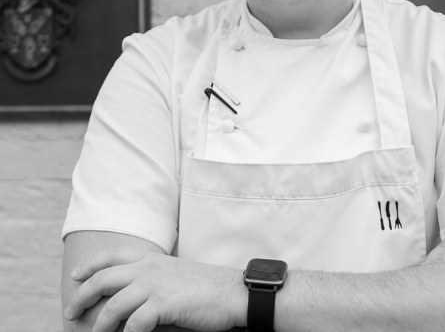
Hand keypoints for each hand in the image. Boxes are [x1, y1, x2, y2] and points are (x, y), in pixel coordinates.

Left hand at [63, 247, 243, 331]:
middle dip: (82, 296)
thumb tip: (136, 294)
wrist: (235, 293)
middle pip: (103, 279)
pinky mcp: (163, 304)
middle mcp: (150, 269)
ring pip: (113, 306)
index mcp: (154, 259)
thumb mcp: (178, 274)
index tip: (76, 275)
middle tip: (72, 311)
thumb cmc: (211, 288)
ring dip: (99, 325)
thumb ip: (156, 278)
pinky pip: (133, 325)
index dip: (91, 265)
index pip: (114, 256)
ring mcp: (155, 285)